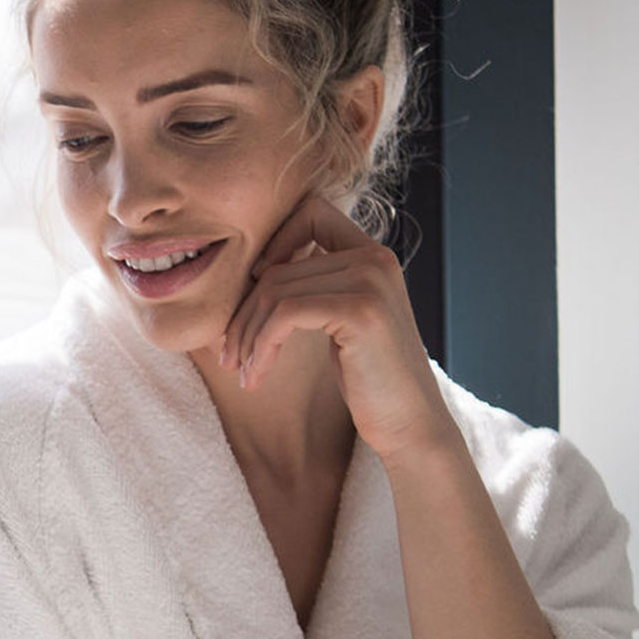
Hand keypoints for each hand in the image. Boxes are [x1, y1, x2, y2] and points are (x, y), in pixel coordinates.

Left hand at [216, 195, 458, 462]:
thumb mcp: (339, 319)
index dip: (273, 243)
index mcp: (372, 253)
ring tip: (241, 371)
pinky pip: (284, 315)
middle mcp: (374, 258)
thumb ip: (314, 284)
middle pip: (278, 266)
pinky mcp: (360, 310)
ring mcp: (370, 280)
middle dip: (243, 313)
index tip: (253, 292)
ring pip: (274, 291)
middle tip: (229, 355)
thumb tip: (253, 267)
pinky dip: (260, 347)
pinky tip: (256, 377)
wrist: (409, 425)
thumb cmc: (367, 377)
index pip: (310, 213)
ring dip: (247, 336)